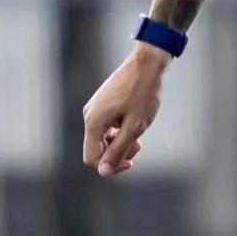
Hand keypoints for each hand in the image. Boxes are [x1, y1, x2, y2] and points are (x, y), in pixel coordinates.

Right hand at [81, 45, 166, 176]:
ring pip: (102, 137)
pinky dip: (119, 130)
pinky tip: (134, 124)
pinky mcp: (102, 102)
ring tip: (139, 137)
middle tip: (138, 147)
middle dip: (117, 153)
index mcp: (94, 122)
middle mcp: (89, 115)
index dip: (111, 166)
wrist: (147, 63)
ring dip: (120, 142)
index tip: (131, 161)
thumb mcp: (134, 127)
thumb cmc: (143, 94)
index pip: (92, 158)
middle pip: (96, 149)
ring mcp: (95, 107)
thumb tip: (103, 171)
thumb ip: (118, 150)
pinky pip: (106, 126)